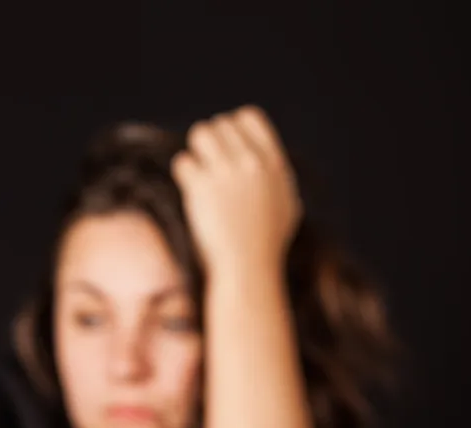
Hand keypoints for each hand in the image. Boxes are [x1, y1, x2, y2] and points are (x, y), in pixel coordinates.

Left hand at [171, 105, 301, 275]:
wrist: (248, 268)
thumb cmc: (267, 245)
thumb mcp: (287, 206)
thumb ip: (279, 179)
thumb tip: (271, 165)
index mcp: (273, 162)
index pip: (249, 116)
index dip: (234, 127)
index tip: (228, 148)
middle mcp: (251, 162)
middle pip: (221, 124)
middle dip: (211, 143)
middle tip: (209, 167)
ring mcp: (226, 173)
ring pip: (200, 134)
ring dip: (195, 152)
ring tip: (198, 174)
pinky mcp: (201, 187)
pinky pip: (183, 161)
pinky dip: (183, 174)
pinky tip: (190, 190)